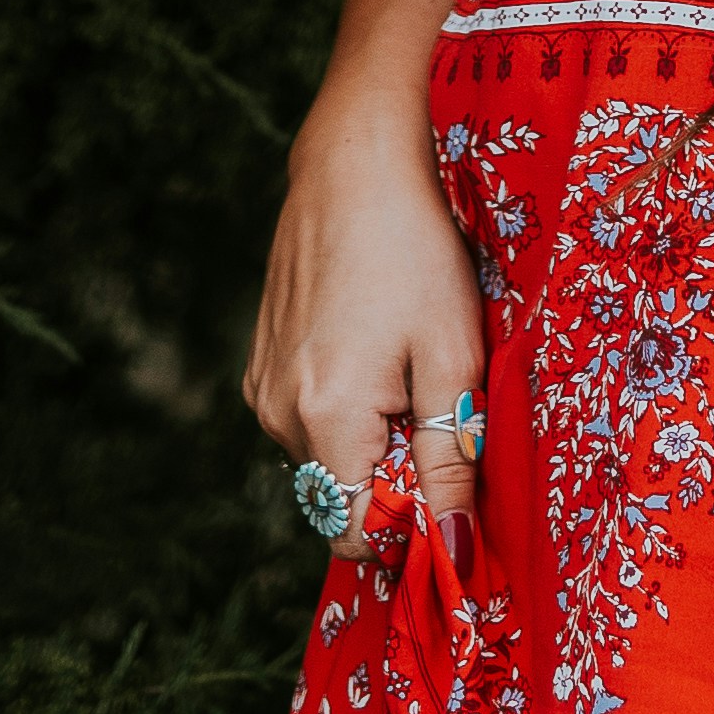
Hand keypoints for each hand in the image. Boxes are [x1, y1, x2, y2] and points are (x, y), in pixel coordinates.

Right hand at [244, 82, 485, 553]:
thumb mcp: (453, 355)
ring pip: (326, 455)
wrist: (356, 160)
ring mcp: (262, 385)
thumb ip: (448, 460)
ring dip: (371, 436)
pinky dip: (345, 405)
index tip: (453, 486)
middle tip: (440, 406)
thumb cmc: (417, 249)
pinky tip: (376, 342)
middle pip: (341, 495)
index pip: (355, 535)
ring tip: (409, 360)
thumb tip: (453, 553)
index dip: (409, 529)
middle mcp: (277, 413)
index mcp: (324, 419)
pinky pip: (307, 416)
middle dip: (395, 477)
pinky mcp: (260, 359)